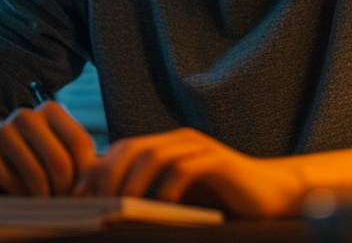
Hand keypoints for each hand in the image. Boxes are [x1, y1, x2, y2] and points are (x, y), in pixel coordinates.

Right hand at [0, 100, 97, 196]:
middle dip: (64, 189)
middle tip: (63, 201)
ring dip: (44, 196)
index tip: (83, 190)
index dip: (85, 172)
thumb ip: (80, 160)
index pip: (80, 141)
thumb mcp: (58, 154)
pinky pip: (15, 184)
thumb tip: (100, 179)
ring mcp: (3, 132)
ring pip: (37, 174)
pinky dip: (23, 197)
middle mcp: (26, 115)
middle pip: (60, 160)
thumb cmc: (31, 162)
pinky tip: (21, 194)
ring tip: (43, 199)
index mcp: (50, 110)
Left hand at [74, 127, 306, 218]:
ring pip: (155, 154)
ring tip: (121, 204)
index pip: (122, 149)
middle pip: (132, 146)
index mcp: (167, 145)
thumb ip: (151, 195)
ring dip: (133, 180)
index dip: (98, 169)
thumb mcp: (179, 196)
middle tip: (95, 200)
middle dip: (109, 173)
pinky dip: (169, 187)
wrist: (272, 194)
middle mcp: (180, 141)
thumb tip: (108, 210)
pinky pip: (186, 168)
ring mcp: (200, 148)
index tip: (79, 196)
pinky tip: (163, 206)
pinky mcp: (219, 161)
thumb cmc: (223, 200)